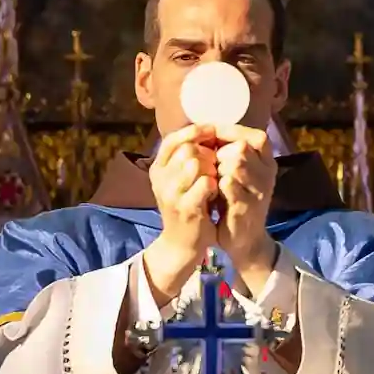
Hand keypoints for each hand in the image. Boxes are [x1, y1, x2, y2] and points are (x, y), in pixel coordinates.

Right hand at [143, 124, 216, 305]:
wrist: (183, 244)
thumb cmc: (187, 205)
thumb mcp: (180, 179)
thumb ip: (187, 156)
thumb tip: (207, 130)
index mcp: (157, 168)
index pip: (171, 139)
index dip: (193, 131)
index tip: (212, 130)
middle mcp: (159, 179)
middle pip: (186, 149)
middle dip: (207, 152)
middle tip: (215, 164)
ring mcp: (170, 194)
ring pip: (195, 163)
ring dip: (212, 167)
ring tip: (215, 178)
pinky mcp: (186, 208)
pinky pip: (205, 183)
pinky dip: (215, 183)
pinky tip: (216, 191)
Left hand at [208, 124, 277, 281]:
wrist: (244, 240)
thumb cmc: (236, 201)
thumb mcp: (238, 174)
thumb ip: (229, 153)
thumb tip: (207, 129)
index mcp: (268, 163)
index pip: (257, 137)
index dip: (232, 133)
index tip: (212, 136)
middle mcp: (268, 174)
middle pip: (242, 148)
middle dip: (220, 154)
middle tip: (208, 165)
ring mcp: (260, 191)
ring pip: (236, 164)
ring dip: (216, 169)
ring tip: (209, 178)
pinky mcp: (248, 207)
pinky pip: (228, 185)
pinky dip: (214, 185)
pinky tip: (209, 191)